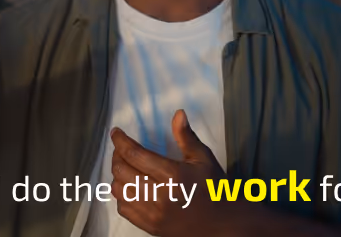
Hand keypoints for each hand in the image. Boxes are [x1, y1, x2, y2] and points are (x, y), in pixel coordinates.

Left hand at [110, 110, 236, 236]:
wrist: (224, 224)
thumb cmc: (215, 187)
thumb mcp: (203, 158)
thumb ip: (186, 136)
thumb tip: (178, 114)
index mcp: (172, 175)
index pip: (135, 155)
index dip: (120, 141)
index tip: (116, 132)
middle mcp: (159, 196)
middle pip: (122, 172)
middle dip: (117, 156)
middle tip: (121, 148)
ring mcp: (153, 214)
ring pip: (119, 192)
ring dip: (117, 176)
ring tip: (125, 166)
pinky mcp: (151, 227)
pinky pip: (124, 209)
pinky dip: (121, 195)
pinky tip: (130, 187)